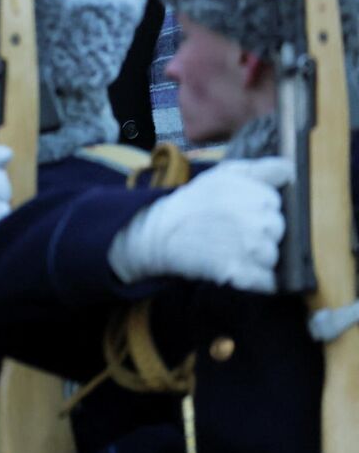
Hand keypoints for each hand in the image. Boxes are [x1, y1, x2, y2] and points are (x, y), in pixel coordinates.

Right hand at [107, 157, 289, 291]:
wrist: (160, 232)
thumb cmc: (194, 201)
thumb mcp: (225, 173)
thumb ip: (262, 169)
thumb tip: (292, 170)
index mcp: (261, 196)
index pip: (278, 207)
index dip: (260, 210)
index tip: (240, 211)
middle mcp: (261, 222)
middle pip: (280, 234)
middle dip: (262, 234)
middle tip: (233, 231)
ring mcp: (253, 250)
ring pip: (275, 258)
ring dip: (259, 258)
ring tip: (232, 249)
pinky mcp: (243, 274)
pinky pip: (267, 282)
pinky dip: (257, 280)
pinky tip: (237, 268)